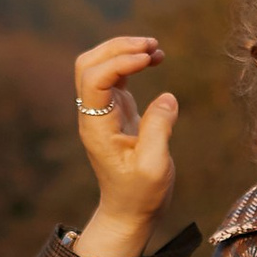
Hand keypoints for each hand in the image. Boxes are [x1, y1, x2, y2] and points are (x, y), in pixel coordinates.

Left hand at [72, 34, 177, 256]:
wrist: (130, 210)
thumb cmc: (141, 193)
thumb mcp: (154, 166)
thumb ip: (159, 130)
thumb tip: (168, 97)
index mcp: (96, 127)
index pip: (93, 80)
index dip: (118, 62)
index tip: (148, 59)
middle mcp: (93, 114)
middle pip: (88, 64)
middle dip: (117, 48)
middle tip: (151, 46)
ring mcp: (103, 110)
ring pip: (100, 65)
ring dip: (124, 51)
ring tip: (156, 49)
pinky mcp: (116, 110)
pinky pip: (116, 75)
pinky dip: (132, 62)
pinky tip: (155, 59)